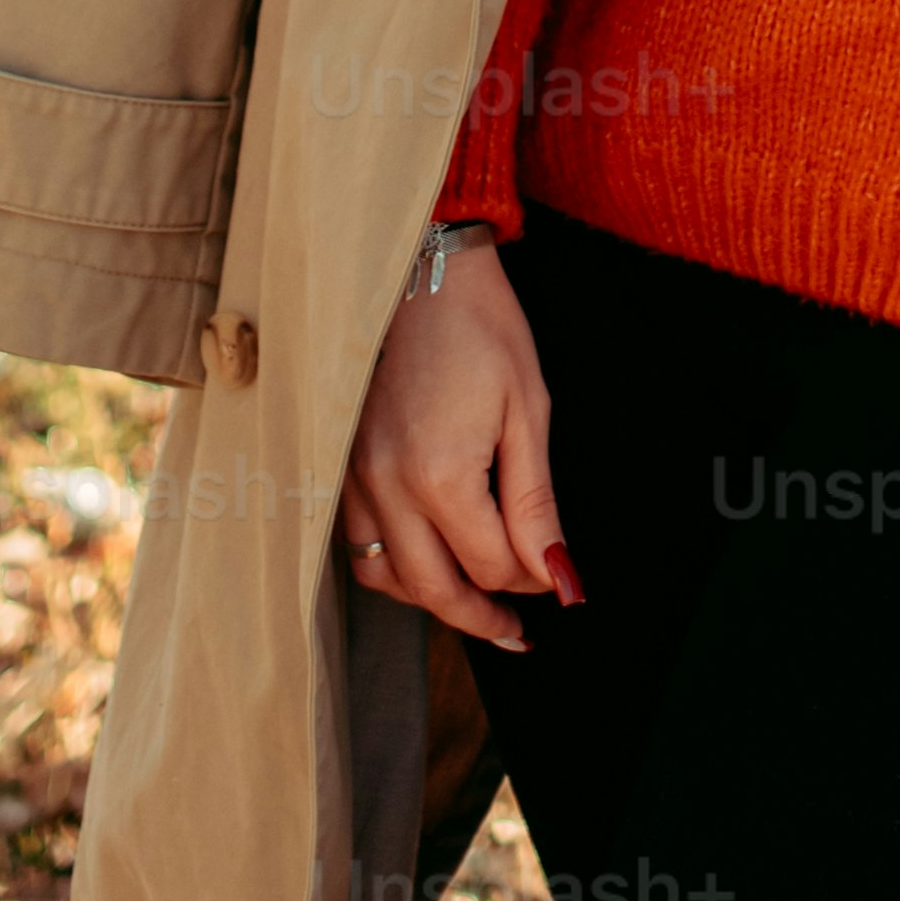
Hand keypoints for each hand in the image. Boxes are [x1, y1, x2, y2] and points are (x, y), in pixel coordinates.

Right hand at [337, 233, 573, 644]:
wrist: (421, 268)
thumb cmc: (482, 328)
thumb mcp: (528, 410)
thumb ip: (537, 503)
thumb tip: (561, 576)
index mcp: (440, 475)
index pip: (490, 566)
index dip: (532, 580)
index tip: (559, 577)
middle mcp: (387, 487)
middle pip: (435, 590)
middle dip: (482, 617)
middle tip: (518, 632)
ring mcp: (354, 478)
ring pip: (388, 578)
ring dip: (433, 599)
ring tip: (475, 602)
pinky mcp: (339, 466)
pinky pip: (359, 544)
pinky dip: (393, 566)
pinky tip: (426, 558)